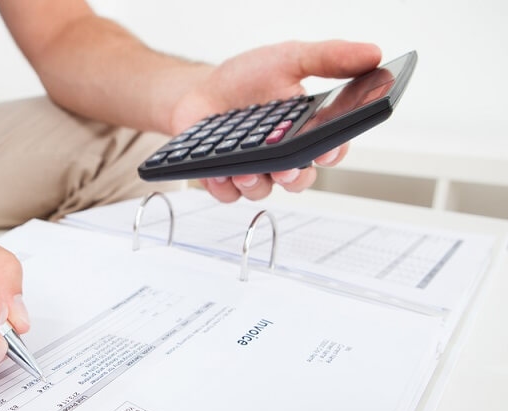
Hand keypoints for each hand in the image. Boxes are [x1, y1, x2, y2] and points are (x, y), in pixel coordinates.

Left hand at [170, 40, 381, 201]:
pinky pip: (229, 195)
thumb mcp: (288, 59)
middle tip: (285, 169)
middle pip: (300, 180)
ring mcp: (254, 169)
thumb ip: (329, 58)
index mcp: (305, 130)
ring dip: (256, 184)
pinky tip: (219, 172)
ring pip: (264, 191)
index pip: (331, 149)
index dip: (332, 154)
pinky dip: (224, 186)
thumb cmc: (245, 79)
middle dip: (295, 178)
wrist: (198, 90)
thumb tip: (372, 55)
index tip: (326, 153)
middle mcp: (282, 155)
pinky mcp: (224, 179)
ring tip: (244, 170)